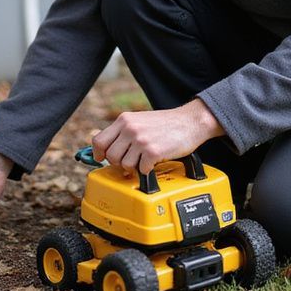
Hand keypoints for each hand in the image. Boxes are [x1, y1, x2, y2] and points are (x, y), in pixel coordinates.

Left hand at [92, 98, 224, 174]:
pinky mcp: (152, 151)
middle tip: (131, 161)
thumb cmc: (167, 123)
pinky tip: (154, 162)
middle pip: (110, 156)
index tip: (102, 159)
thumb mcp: (140, 120)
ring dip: (134, 167)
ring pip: (124, 165)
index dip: (98, 153)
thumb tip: (107, 148)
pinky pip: (141, 170)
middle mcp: (130, 128)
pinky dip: (147, 170)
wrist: (191, 121)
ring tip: (144, 160)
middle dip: (119, 163)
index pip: (98, 140)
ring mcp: (140, 140)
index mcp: (124, 120)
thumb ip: (124, 131)